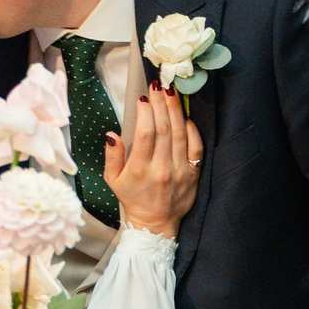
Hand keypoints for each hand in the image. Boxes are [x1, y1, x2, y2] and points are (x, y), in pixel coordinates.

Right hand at [107, 89, 204, 237]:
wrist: (156, 224)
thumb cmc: (132, 198)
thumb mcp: (112, 180)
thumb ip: (112, 156)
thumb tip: (112, 134)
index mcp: (140, 170)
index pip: (145, 134)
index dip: (145, 112)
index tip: (142, 98)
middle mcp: (162, 169)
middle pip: (163, 129)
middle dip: (160, 103)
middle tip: (157, 85)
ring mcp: (180, 171)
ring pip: (179, 134)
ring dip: (175, 110)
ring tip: (170, 92)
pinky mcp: (193, 173)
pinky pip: (196, 147)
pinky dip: (192, 129)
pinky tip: (184, 116)